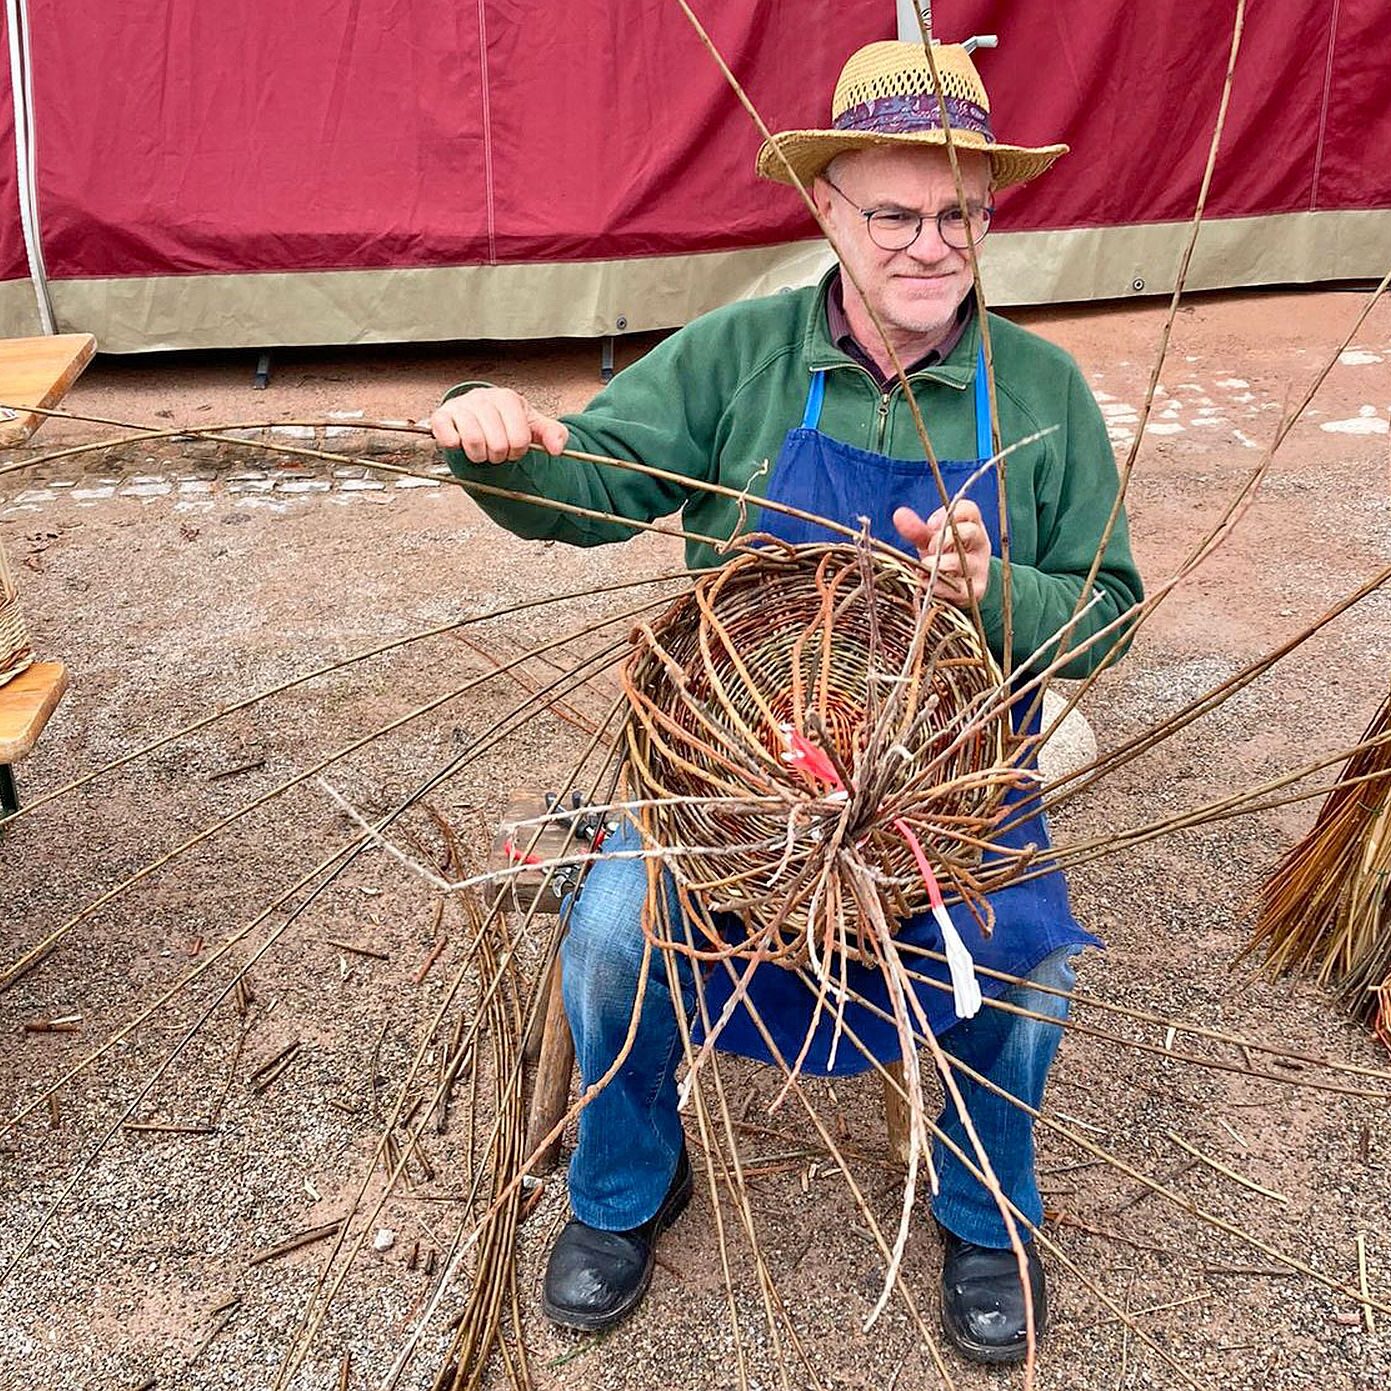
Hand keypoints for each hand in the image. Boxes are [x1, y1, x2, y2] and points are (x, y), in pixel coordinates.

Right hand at [429, 387, 567, 463]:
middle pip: (496, 444)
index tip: (514, 447)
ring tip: (481, 450)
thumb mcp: (534, 425)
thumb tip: (557, 449)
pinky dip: (454, 445)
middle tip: (497, 450)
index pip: (518, 439)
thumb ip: (553, 434)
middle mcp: (483, 399)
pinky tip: (460, 444)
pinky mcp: (441, 416)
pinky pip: (447, 436)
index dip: (517, 451)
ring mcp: (461, 406)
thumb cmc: (507, 419)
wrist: (481, 412)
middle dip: (499, 455)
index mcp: (507, 399)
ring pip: (473, 442)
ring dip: (479, 455)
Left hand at [893, 499, 991, 606]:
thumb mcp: (931, 541)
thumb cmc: (945, 556)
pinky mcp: (974, 591)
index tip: (931, 525)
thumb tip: (898, 514)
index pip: (969, 510)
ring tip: (924, 566)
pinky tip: (926, 582)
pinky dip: (939, 585)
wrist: (958, 587)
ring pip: (964, 561)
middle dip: (945, 537)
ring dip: (940, 563)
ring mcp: (979, 568)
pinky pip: (958, 587)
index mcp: (971, 525)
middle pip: (970, 532)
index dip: (949, 514)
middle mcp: (979, 545)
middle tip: (929, 547)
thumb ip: (916, 529)